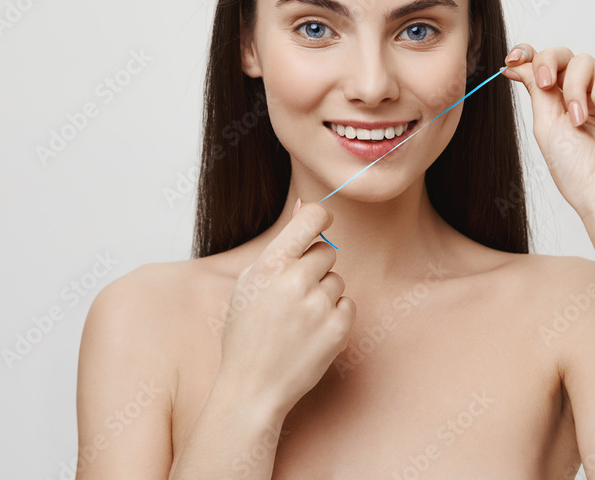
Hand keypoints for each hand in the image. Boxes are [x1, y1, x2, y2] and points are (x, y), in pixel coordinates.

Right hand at [216, 200, 355, 420]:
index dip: (320, 217)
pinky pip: (347, 304)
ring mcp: (319, 306)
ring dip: (324, 294)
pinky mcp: (338, 329)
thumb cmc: (246, 334)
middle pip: (326, 252)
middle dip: (315, 267)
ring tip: (299, 318)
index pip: (310, 220)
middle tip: (294, 293)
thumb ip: (280, 247)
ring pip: (337, 280)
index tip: (322, 224)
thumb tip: (305, 207)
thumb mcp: (249, 283)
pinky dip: (334, 315)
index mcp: (270, 266)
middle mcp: (296, 282)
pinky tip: (312, 332)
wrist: (252, 387)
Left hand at [501, 44, 594, 217]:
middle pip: (562, 55)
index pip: (543, 67)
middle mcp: (582, 95)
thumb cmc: (577, 169)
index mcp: (558, 104)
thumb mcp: (545, 123)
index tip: (513, 59)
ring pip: (584, 61)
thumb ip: (535, 88)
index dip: (528, 55)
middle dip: (548, 63)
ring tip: (580, 120)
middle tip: (546, 83)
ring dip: (576, 89)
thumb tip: (516, 64)